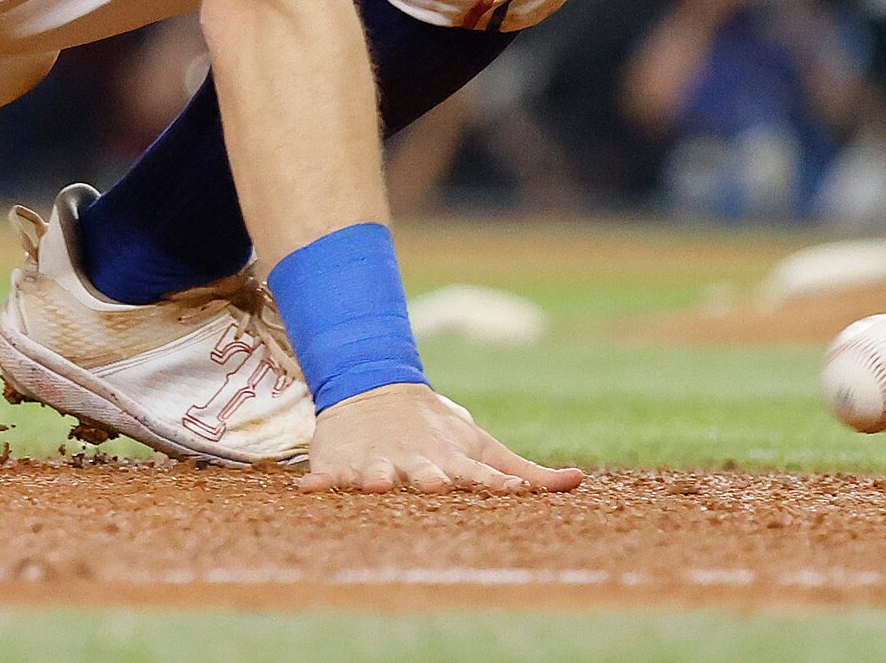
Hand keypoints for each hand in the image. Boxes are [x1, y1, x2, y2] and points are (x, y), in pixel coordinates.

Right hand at [296, 384, 582, 495]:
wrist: (374, 392)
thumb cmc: (439, 432)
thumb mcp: (483, 447)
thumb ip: (526, 473)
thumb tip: (579, 482)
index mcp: (452, 459)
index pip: (480, 473)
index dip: (496, 483)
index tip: (513, 492)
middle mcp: (415, 460)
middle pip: (426, 471)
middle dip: (432, 478)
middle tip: (438, 484)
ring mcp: (377, 460)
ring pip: (378, 472)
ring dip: (379, 478)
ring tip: (378, 484)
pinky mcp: (341, 463)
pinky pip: (329, 475)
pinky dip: (319, 481)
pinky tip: (307, 489)